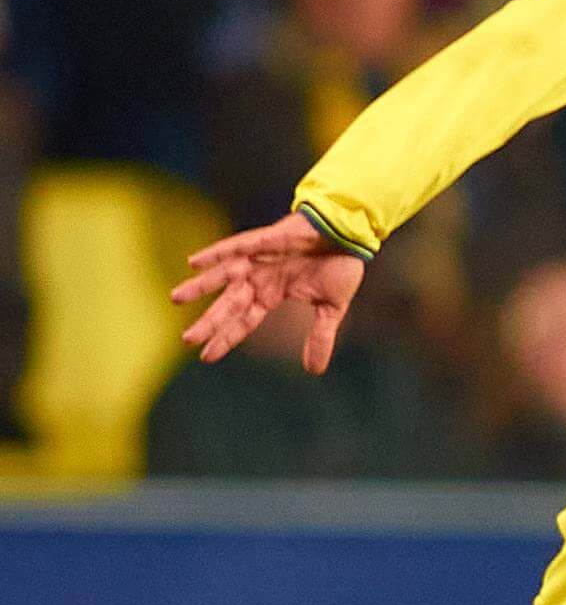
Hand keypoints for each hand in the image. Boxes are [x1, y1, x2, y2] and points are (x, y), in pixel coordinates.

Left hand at [172, 213, 364, 371]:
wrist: (350, 234)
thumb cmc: (340, 265)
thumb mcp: (331, 308)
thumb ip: (320, 336)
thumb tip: (314, 370)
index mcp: (272, 294)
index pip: (244, 321)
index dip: (226, 338)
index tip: (206, 357)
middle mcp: (260, 278)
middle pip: (228, 304)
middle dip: (209, 322)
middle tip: (187, 340)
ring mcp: (259, 258)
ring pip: (223, 275)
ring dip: (201, 287)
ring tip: (176, 298)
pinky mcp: (264, 240)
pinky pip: (235, 247)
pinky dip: (215, 254)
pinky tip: (195, 262)